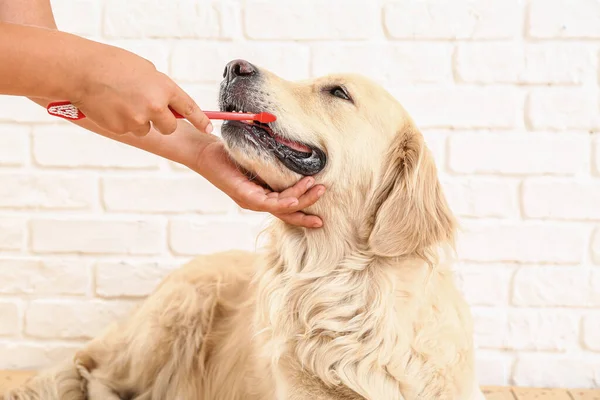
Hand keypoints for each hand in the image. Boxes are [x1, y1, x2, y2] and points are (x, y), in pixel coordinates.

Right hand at [71, 41, 211, 135]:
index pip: (189, 108)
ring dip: (138, 120)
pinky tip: (111, 106)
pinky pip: (128, 130)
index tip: (208, 129)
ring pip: (146, 129)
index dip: (200, 120)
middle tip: (148, 110)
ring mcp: (138, 119)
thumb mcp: (145, 70)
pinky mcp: (122, 128)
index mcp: (164, 88)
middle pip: (170, 127)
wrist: (81, 70)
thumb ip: (160, 88)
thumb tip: (169, 104)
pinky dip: (122, 121)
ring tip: (121, 101)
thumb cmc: (112, 65)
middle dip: (163, 122)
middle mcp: (155, 106)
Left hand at [193, 138, 324, 227]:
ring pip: (280, 207)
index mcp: (260, 195)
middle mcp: (256, 201)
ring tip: (318, 190)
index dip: (302, 211)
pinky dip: (283, 201)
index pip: (285, 207)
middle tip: (323, 218)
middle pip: (286, 213)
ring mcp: (250, 200)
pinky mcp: (243, 195)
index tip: (320, 216)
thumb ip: (273, 164)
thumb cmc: (229, 153)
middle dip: (306, 214)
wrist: (204, 152)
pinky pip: (267, 202)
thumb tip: (297, 154)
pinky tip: (295, 200)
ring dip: (301, 200)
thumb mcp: (257, 158)